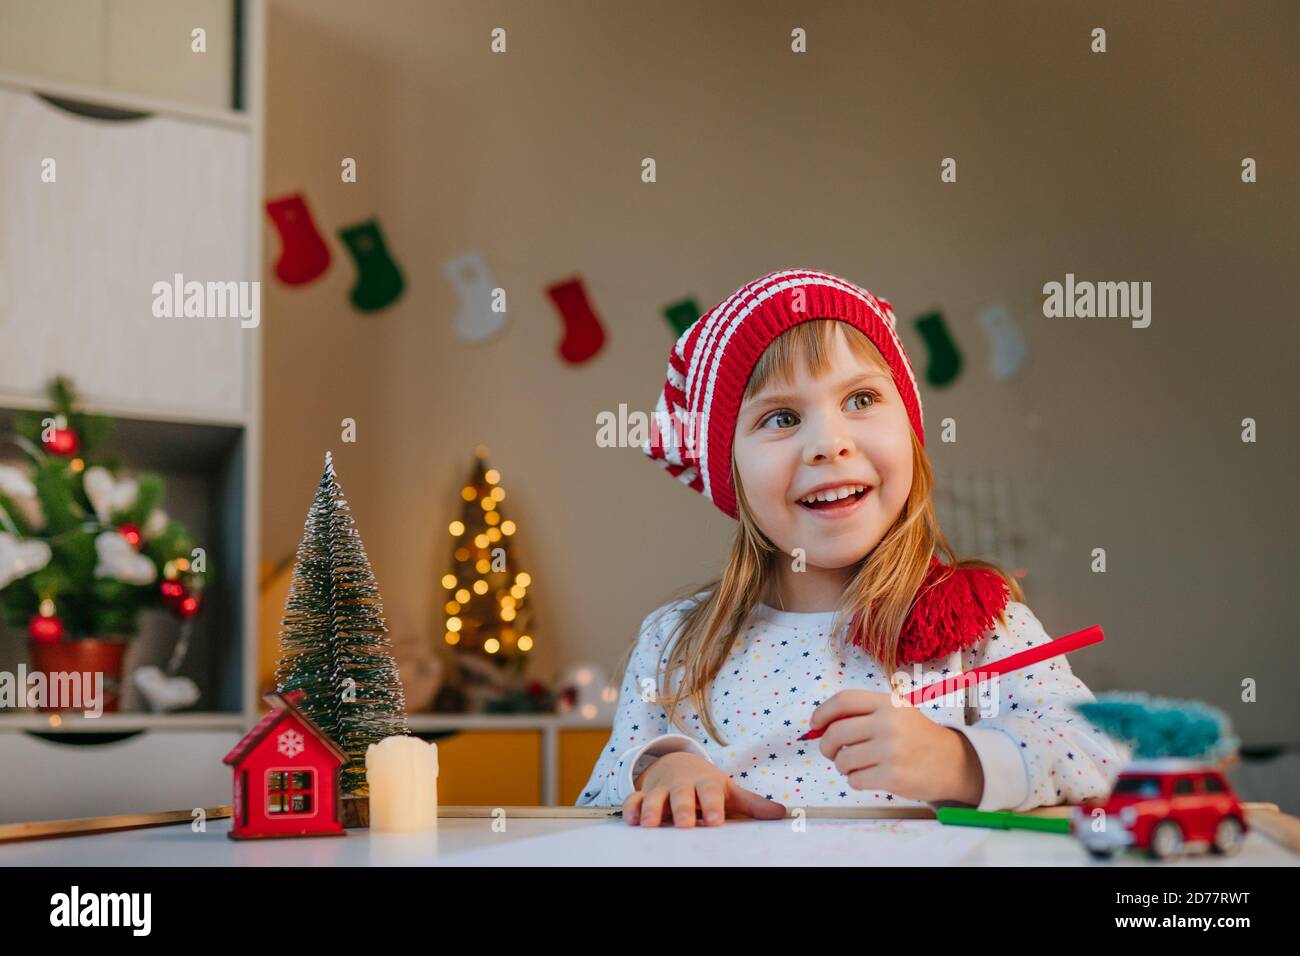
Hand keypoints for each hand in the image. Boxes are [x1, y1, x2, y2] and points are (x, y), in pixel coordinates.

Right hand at [623, 752, 786, 827]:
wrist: (677, 763)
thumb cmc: (706, 784)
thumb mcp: (728, 791)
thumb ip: (752, 804)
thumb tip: (781, 814)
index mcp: (706, 783)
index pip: (710, 793)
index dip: (713, 806)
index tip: (715, 820)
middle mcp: (683, 785)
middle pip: (682, 795)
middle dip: (683, 809)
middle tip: (686, 824)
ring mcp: (661, 789)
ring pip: (655, 797)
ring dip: (652, 809)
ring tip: (651, 824)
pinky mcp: (644, 795)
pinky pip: (634, 800)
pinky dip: (632, 809)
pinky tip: (632, 821)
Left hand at [810, 690, 983, 804]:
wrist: (953, 762)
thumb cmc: (917, 737)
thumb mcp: (896, 713)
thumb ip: (863, 714)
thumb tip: (820, 726)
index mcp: (888, 703)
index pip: (843, 701)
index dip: (822, 713)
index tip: (815, 725)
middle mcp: (889, 723)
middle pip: (837, 732)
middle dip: (826, 745)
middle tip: (831, 752)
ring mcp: (891, 750)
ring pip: (843, 759)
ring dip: (842, 766)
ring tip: (854, 766)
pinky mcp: (892, 776)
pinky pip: (855, 780)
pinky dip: (855, 781)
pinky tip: (868, 777)